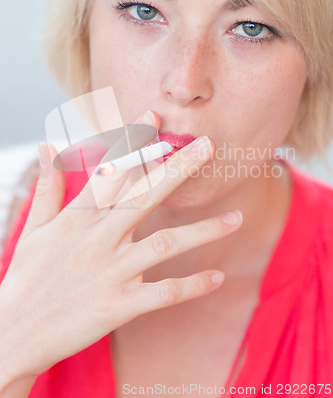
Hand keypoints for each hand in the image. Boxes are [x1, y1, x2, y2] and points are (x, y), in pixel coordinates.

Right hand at [0, 110, 241, 382]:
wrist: (14, 334)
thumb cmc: (25, 278)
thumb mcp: (32, 230)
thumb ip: (47, 188)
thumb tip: (47, 146)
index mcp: (76, 219)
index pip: (110, 171)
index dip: (132, 141)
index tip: (155, 116)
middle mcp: (97, 240)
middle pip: (144, 196)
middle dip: (177, 168)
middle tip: (208, 146)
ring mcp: (110, 273)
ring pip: (165, 244)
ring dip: (203, 231)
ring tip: (236, 218)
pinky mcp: (119, 306)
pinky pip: (164, 293)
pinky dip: (192, 285)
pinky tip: (217, 277)